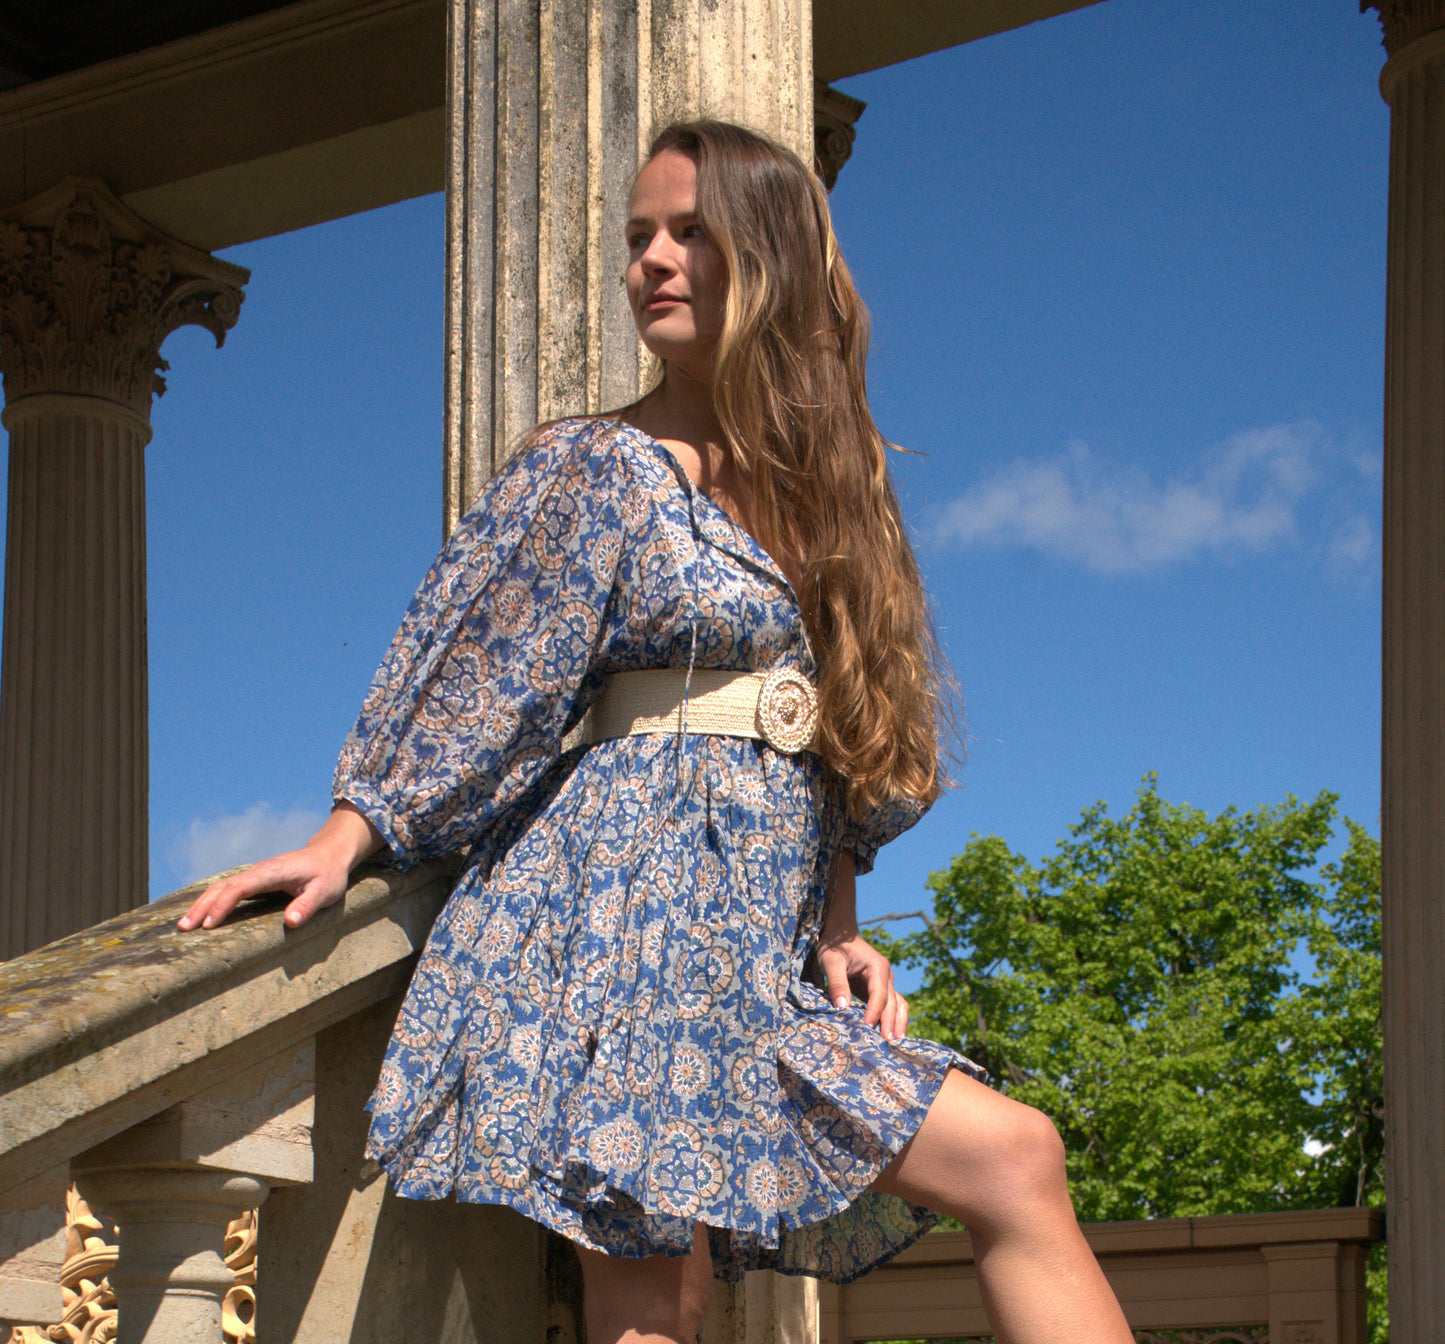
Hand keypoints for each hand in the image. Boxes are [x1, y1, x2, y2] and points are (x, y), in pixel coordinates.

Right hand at [175, 803, 381, 932]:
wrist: (330, 855)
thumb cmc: (328, 875)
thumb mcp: (325, 892)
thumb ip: (308, 905)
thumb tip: (290, 922)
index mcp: (273, 872)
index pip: (241, 887)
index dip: (223, 905)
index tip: (208, 924)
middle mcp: (260, 871)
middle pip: (224, 886)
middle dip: (202, 905)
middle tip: (184, 928)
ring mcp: (256, 874)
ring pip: (222, 886)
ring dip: (202, 903)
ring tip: (184, 925)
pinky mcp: (256, 880)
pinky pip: (228, 889)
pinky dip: (211, 900)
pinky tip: (201, 914)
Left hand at [816, 926, 908, 1043]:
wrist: (838, 933)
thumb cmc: (834, 945)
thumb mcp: (831, 961)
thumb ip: (837, 983)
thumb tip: (843, 1008)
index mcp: (878, 967)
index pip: (879, 995)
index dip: (875, 1013)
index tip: (868, 1028)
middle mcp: (886, 975)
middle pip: (892, 1003)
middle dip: (890, 1023)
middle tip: (887, 1044)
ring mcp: (886, 982)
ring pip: (898, 1005)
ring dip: (897, 1023)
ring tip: (895, 1044)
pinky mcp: (880, 989)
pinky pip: (891, 1005)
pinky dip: (893, 1019)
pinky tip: (891, 1034)